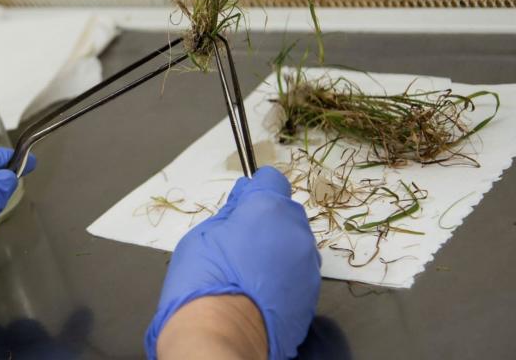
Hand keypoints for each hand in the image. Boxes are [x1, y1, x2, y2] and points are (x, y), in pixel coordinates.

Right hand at [146, 166, 319, 359]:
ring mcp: (308, 266)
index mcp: (268, 209)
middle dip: (267, 220)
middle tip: (238, 243)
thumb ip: (230, 213)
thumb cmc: (204, 279)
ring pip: (294, 244)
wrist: (222, 335)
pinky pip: (297, 273)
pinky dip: (283, 276)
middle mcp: (296, 232)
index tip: (239, 206)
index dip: (254, 191)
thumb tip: (243, 201)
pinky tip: (259, 291)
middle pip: (286, 213)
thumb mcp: (203, 234)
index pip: (271, 180)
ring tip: (249, 272)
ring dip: (277, 249)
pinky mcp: (312, 296)